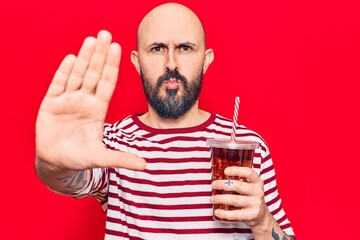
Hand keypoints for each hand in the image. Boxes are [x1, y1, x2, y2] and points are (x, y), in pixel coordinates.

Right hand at [36, 30, 145, 170]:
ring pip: (77, 74)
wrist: (56, 162)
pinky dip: (64, 72)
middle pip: (93, 73)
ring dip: (83, 57)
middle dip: (100, 55)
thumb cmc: (79, 158)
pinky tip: (71, 58)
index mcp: (97, 109)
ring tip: (91, 39)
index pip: (106, 83)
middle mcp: (83, 101)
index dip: (112, 67)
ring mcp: (67, 100)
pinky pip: (57, 85)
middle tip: (106, 34)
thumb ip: (121, 159)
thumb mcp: (101, 158)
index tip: (119, 48)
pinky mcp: (50, 104)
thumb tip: (146, 166)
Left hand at [210, 167, 266, 227]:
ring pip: (235, 200)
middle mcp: (257, 191)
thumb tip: (218, 176)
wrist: (260, 214)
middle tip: (214, 185)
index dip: (237, 170)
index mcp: (256, 181)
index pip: (249, 173)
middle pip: (238, 186)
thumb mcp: (248, 186)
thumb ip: (237, 180)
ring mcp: (255, 203)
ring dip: (221, 199)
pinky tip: (217, 211)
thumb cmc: (250, 197)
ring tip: (213, 199)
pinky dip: (224, 213)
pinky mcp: (252, 215)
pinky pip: (236, 214)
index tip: (225, 171)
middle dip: (223, 185)